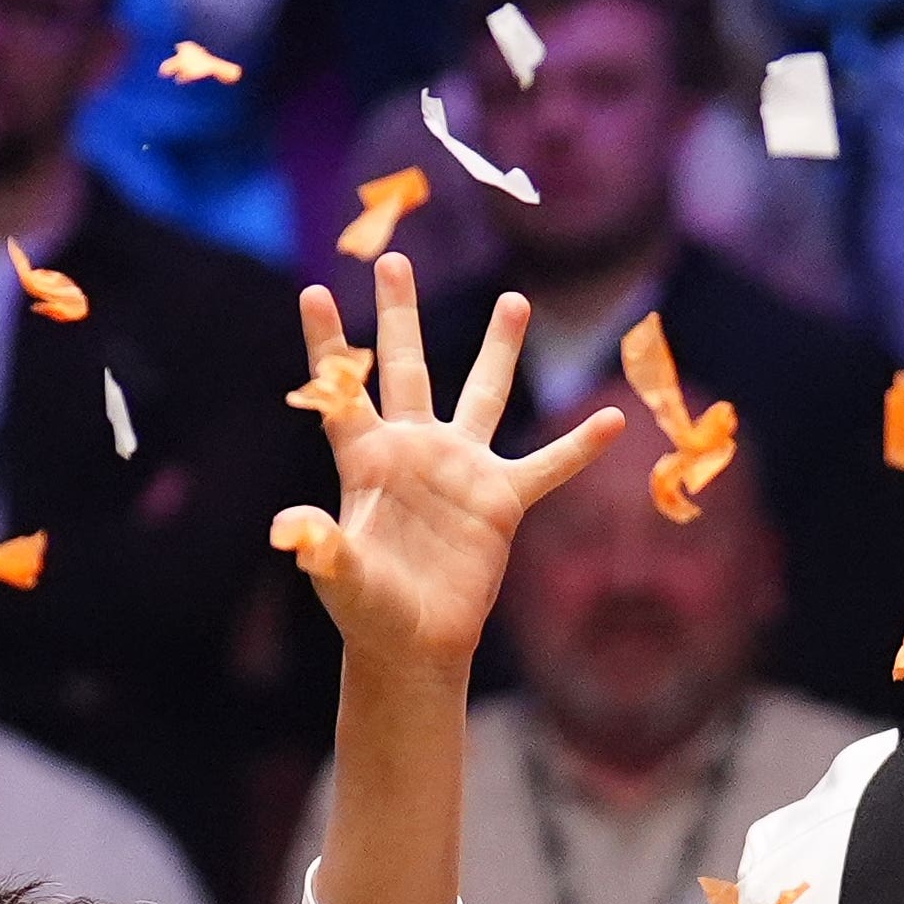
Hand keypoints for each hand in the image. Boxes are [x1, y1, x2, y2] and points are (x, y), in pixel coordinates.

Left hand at [276, 257, 622, 711]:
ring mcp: (459, 470)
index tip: (316, 290)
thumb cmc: (366, 610)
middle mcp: (412, 450)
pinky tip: (613, 421)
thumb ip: (322, 547)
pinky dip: (579, 448)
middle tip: (392, 259)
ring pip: (483, 394)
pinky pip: (547, 467)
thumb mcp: (340, 577)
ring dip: (500, 348)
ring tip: (516, 300)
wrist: (414, 644)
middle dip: (400, 314)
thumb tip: (290, 529)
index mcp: (365, 460)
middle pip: (406, 367)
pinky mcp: (500, 501)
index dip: (328, 343)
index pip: (342, 391)